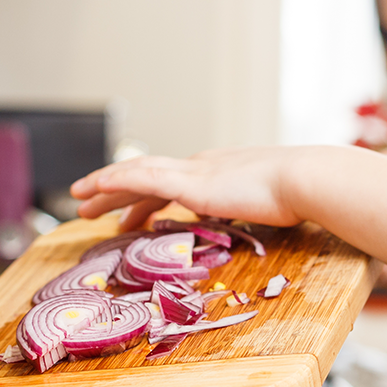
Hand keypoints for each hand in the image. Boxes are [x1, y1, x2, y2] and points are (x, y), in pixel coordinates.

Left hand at [70, 147, 309, 231]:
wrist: (305, 179)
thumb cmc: (299, 195)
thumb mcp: (268, 203)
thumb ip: (251, 209)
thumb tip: (246, 221)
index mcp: (217, 170)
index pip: (170, 183)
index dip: (145, 198)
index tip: (129, 216)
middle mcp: (200, 165)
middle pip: (145, 176)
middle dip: (116, 192)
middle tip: (90, 206)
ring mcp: (193, 172)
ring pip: (135, 174)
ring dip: (105, 186)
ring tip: (80, 201)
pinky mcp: (190, 184)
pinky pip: (140, 179)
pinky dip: (114, 182)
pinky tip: (93, 188)